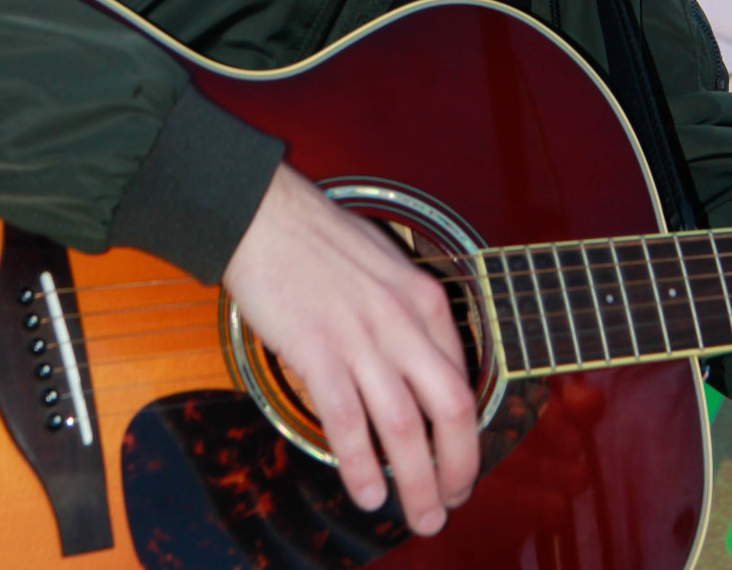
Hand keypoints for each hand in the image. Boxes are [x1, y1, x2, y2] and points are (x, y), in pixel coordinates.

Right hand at [222, 163, 479, 534]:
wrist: (264, 215)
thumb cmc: (320, 240)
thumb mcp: (386, 267)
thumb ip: (406, 315)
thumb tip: (419, 367)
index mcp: (423, 299)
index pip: (463, 380)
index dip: (467, 433)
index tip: (460, 461)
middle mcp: (401, 320)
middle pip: (450, 410)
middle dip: (458, 468)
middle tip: (451, 502)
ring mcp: (360, 338)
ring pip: (405, 428)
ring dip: (416, 482)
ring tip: (420, 516)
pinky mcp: (317, 350)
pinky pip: (347, 422)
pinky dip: (360, 466)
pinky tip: (367, 493)